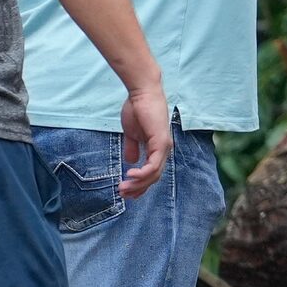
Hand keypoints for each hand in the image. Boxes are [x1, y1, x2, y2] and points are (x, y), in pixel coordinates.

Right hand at [117, 79, 171, 199]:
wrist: (141, 93)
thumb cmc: (137, 109)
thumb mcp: (132, 133)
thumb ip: (133, 147)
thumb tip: (131, 161)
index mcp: (157, 148)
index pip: (152, 173)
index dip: (140, 185)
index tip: (126, 193)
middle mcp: (164, 149)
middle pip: (154, 177)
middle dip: (137, 188)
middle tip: (122, 193)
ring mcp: (164, 146)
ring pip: (154, 174)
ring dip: (138, 184)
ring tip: (123, 188)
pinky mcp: (161, 141)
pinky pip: (153, 164)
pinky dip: (143, 173)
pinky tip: (130, 175)